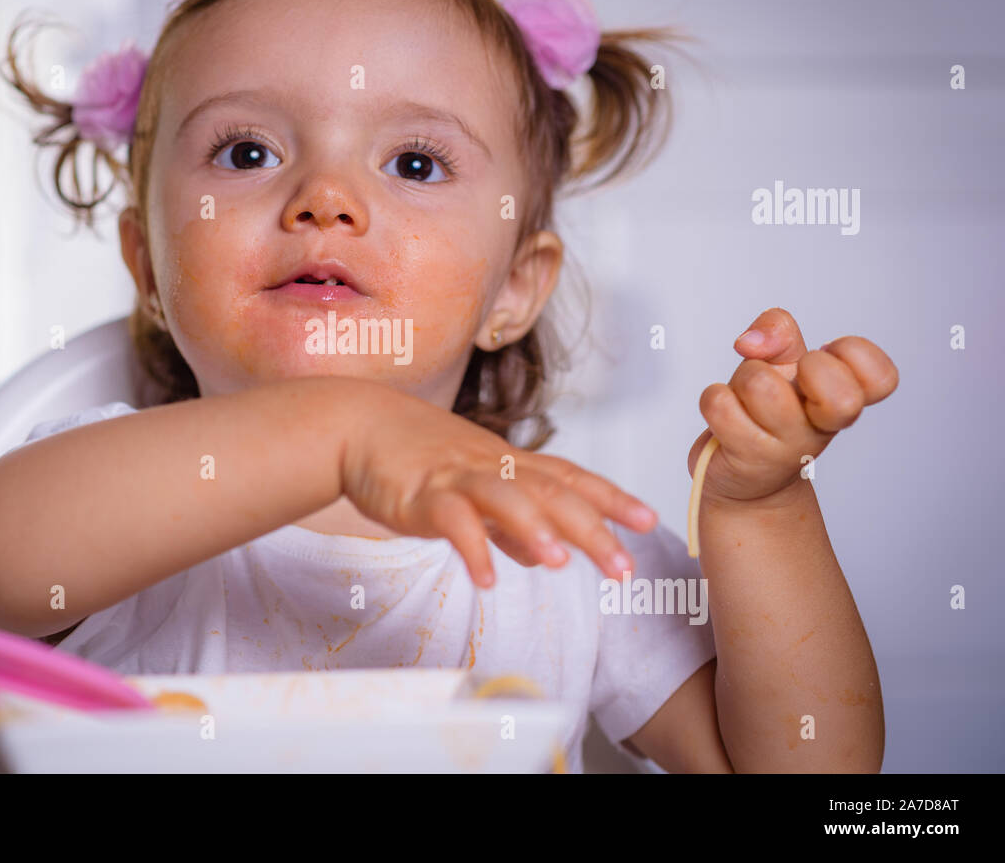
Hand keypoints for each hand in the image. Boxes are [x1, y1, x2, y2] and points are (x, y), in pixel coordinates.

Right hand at [339, 383, 657, 587]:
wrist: (356, 424)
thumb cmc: (414, 457)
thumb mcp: (470, 489)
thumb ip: (508, 523)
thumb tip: (543, 555)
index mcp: (508, 464)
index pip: (570, 477)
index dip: (610, 498)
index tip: (647, 519)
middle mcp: (491, 466)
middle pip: (550, 493)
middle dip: (591, 529)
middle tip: (623, 567)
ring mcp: (456, 478)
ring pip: (505, 499)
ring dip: (534, 530)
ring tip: (559, 564)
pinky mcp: (420, 494)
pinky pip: (451, 521)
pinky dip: (472, 548)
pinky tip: (488, 578)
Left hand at [687, 307, 898, 504]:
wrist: (742, 473)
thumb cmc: (767, 410)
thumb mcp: (781, 362)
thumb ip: (780, 332)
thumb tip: (754, 341)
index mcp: (842, 398)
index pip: (882, 377)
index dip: (852, 352)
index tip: (821, 355)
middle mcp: (822, 427)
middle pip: (842, 397)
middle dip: (805, 367)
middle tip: (788, 380)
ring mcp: (787, 448)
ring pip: (762, 384)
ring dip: (743, 379)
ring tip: (746, 397)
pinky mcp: (746, 458)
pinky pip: (719, 403)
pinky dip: (714, 399)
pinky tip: (726, 415)